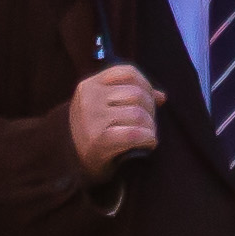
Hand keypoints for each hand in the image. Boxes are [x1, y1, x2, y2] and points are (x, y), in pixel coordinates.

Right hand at [64, 63, 161, 181]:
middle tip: (147, 124)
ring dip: (150, 127)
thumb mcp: (105, 107)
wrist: (73, 163)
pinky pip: (136, 134)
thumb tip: (161, 96)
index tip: (148, 101)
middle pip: (137, 94)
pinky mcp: (99, 140)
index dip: (146, 85)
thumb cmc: (95, 132)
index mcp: (89, 85)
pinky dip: (148, 139)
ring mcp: (92, 119)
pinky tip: (147, 144)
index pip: (128, 73)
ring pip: (139, 114)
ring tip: (145, 135)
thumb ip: (131, 96)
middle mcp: (89, 99)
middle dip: (150, 110)